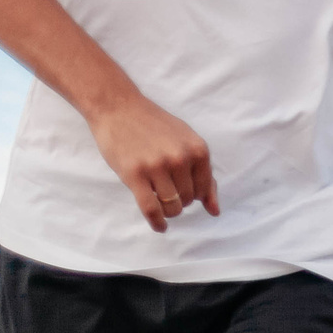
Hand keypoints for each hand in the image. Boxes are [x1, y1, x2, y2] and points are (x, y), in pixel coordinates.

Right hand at [89, 93, 216, 231]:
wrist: (118, 107)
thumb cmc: (154, 126)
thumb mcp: (186, 142)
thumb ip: (204, 175)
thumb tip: (215, 211)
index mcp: (198, 150)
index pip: (204, 189)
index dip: (195, 195)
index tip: (183, 191)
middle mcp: (180, 158)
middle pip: (188, 200)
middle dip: (179, 200)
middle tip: (165, 188)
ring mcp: (157, 166)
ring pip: (172, 207)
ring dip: (168, 211)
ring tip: (159, 200)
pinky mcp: (134, 174)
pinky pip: (151, 209)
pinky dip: (157, 222)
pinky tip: (159, 226)